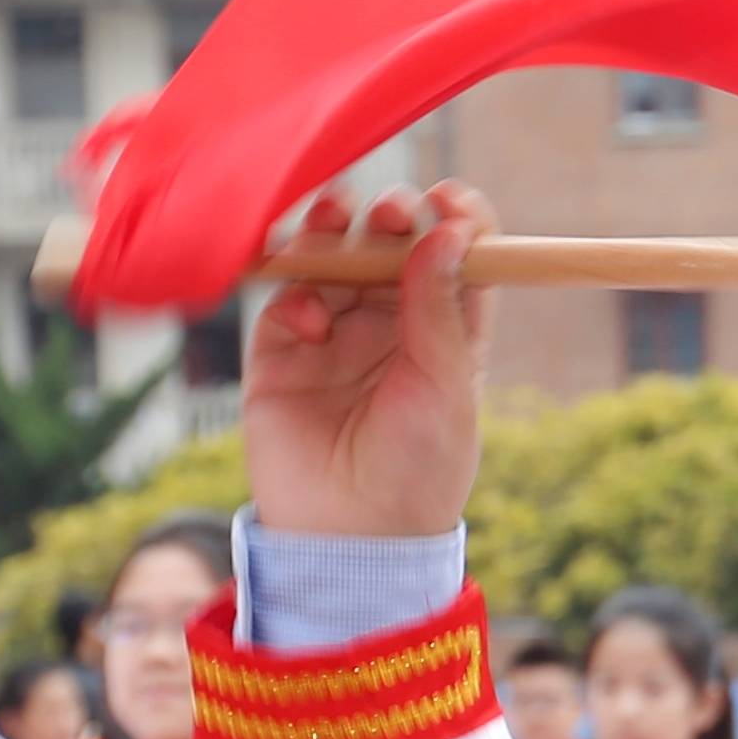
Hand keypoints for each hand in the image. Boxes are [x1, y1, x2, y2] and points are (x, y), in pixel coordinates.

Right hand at [249, 182, 494, 538]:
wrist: (350, 539)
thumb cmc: (418, 469)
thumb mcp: (445, 386)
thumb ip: (439, 307)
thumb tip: (450, 231)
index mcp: (444, 334)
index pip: (454, 259)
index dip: (455, 223)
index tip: (452, 199)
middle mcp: (389, 327)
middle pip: (389, 247)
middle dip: (390, 217)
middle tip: (390, 210)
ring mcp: (333, 335)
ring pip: (332, 260)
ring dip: (334, 231)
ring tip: (339, 215)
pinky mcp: (281, 352)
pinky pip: (287, 300)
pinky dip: (298, 294)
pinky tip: (313, 321)